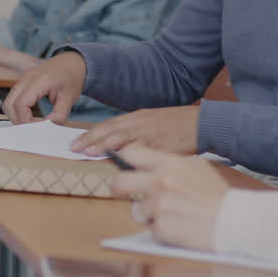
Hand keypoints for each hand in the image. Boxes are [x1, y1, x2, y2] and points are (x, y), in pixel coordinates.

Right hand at [3, 51, 86, 123]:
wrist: (73, 62)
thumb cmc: (72, 77)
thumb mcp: (70, 98)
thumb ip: (59, 115)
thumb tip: (47, 129)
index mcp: (39, 81)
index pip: (21, 104)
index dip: (25, 121)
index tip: (36, 130)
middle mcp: (27, 79)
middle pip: (9, 104)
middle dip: (17, 120)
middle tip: (31, 130)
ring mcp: (22, 80)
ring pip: (8, 102)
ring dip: (16, 115)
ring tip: (31, 123)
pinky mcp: (22, 83)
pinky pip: (13, 99)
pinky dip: (17, 110)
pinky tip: (30, 116)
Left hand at [70, 106, 198, 156]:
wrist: (203, 122)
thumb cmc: (179, 125)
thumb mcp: (153, 124)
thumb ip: (136, 134)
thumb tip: (118, 149)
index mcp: (138, 117)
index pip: (109, 125)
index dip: (91, 133)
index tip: (77, 142)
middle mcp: (141, 122)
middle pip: (111, 129)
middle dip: (91, 138)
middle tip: (74, 147)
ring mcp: (151, 132)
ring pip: (123, 136)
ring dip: (104, 144)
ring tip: (89, 152)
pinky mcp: (162, 143)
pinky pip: (143, 149)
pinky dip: (129, 153)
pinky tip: (118, 158)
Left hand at [111, 145, 228, 251]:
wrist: (235, 220)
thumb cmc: (216, 195)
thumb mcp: (196, 167)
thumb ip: (171, 164)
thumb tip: (148, 163)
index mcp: (169, 164)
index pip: (131, 153)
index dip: (125, 160)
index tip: (126, 167)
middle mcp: (160, 182)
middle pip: (119, 183)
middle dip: (120, 189)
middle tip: (129, 194)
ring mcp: (159, 206)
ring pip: (136, 211)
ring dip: (150, 215)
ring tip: (172, 215)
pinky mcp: (162, 228)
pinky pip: (151, 230)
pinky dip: (163, 231)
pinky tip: (180, 227)